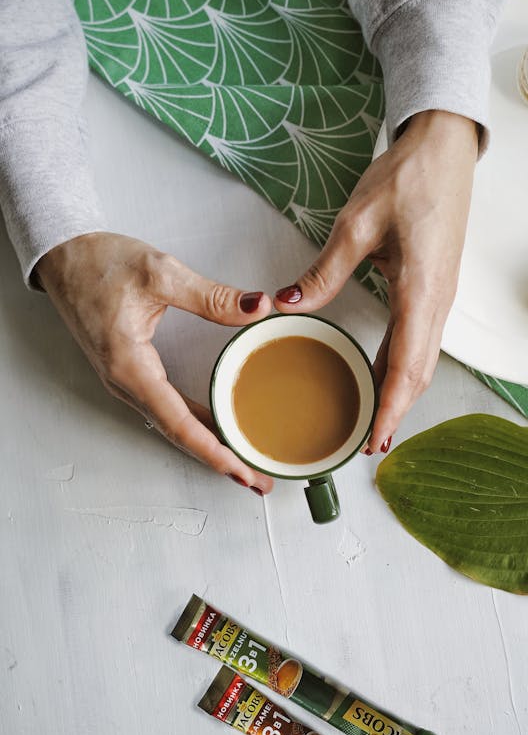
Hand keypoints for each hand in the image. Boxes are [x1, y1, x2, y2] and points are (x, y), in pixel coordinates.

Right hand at [37, 232, 274, 493]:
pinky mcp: (132, 373)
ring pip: (174, 425)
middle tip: (258, 480)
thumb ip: (212, 296)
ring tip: (248, 463)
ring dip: (210, 446)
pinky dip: (196, 424)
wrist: (62, 254)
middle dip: (220, 461)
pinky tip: (221, 428)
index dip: (214, 451)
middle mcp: (126, 382)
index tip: (242, 471)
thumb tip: (257, 307)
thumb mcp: (160, 273)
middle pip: (179, 434)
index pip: (179, 422)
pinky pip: (168, 408)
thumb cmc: (99, 261)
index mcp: (130, 365)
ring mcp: (128, 380)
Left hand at [273, 109, 477, 451]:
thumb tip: (288, 304)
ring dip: (399, 394)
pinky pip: (420, 339)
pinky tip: (382, 375)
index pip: (406, 366)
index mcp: (422, 291)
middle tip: (368, 446)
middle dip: (395, 413)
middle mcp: (438, 302)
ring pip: (421, 360)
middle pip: (418, 373)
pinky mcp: (435, 287)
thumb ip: (326, 271)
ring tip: (374, 423)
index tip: (373, 442)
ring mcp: (440, 296)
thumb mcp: (358, 223)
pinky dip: (402, 367)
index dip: (389, 409)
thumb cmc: (408, 178)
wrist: (446, 149)